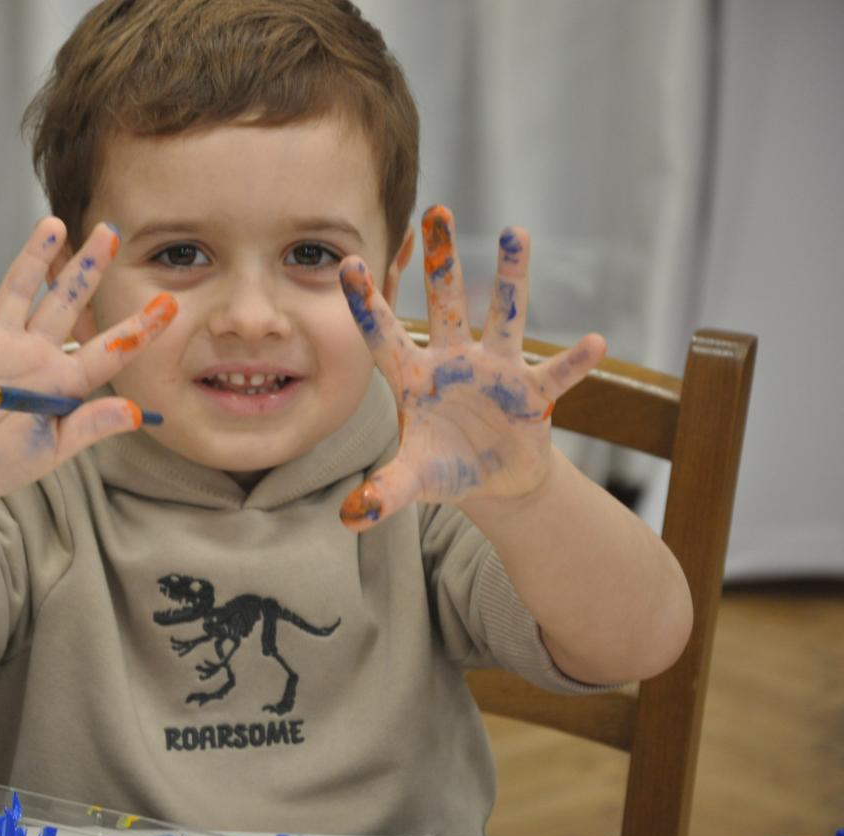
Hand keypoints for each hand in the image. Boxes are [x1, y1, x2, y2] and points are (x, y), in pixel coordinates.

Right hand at [0, 218, 175, 508]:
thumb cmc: (0, 464)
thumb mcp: (51, 450)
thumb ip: (90, 427)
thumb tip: (137, 414)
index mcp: (63, 381)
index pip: (108, 349)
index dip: (139, 328)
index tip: (170, 305)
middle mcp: (35, 354)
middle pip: (66, 303)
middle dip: (87, 269)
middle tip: (109, 233)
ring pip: (20, 290)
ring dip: (35, 258)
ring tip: (55, 225)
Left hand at [336, 205, 605, 530]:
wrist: (491, 479)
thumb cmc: (444, 468)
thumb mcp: (413, 481)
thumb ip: (383, 493)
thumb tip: (348, 518)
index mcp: (412, 379)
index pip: (383, 335)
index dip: (366, 304)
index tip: (349, 262)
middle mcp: (451, 361)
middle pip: (444, 304)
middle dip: (439, 261)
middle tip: (437, 208)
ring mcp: (493, 370)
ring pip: (502, 315)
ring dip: (510, 277)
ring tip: (516, 231)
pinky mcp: (530, 391)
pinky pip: (555, 372)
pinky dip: (575, 361)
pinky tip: (596, 342)